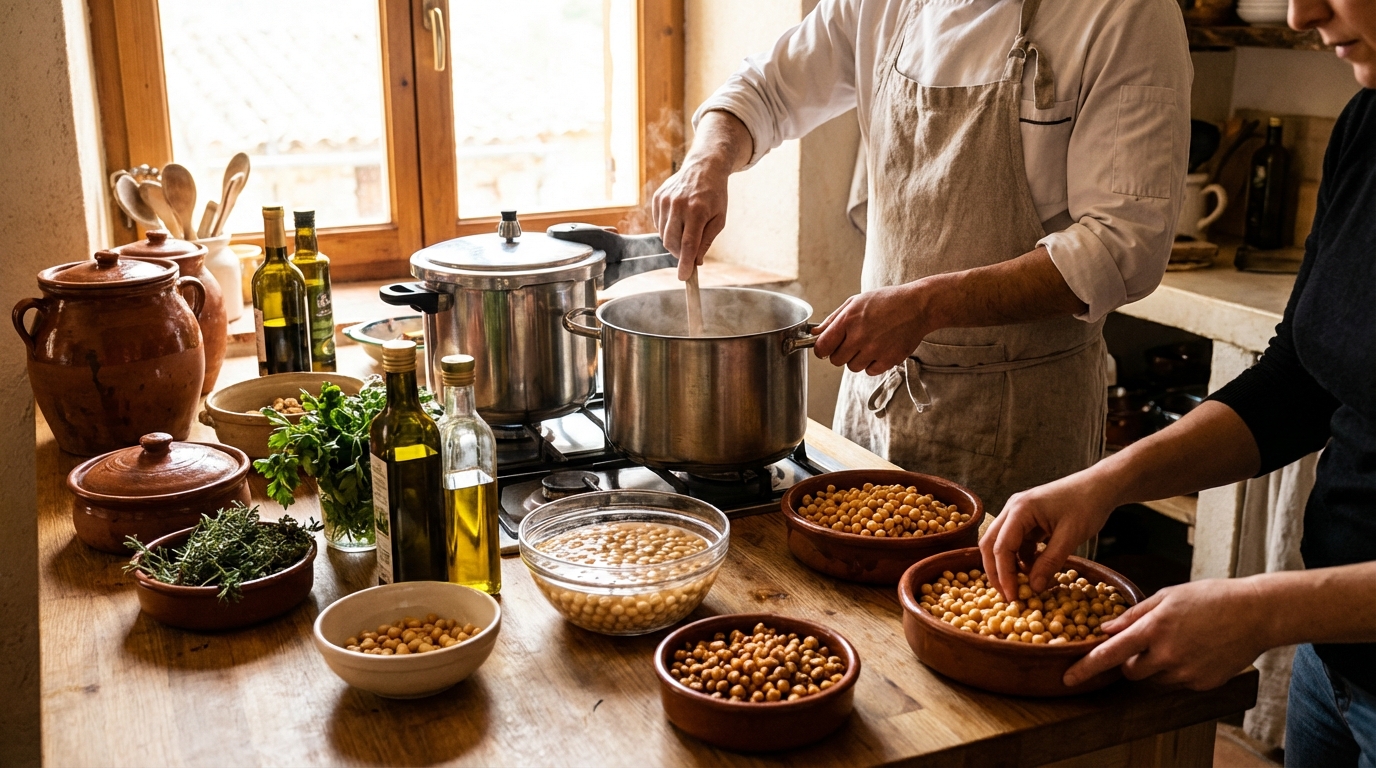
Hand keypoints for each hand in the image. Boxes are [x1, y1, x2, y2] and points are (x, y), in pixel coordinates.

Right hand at [653, 158, 729, 280]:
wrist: (703, 168)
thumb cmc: (714, 196)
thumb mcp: (719, 219)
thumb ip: (707, 241)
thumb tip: (696, 262)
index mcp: (698, 210)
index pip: (689, 243)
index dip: (685, 262)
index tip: (683, 277)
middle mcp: (679, 205)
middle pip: (672, 242)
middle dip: (679, 253)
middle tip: (688, 254)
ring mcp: (666, 200)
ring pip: (663, 235)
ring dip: (673, 241)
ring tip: (686, 230)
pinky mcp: (657, 198)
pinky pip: (658, 224)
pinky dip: (667, 228)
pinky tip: (678, 219)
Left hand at [812, 283, 936, 373]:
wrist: (917, 306)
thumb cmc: (886, 302)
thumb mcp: (855, 302)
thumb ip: (832, 319)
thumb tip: (815, 333)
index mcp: (848, 320)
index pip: (822, 347)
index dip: (822, 349)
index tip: (827, 348)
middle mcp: (859, 337)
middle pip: (836, 360)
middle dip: (841, 353)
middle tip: (853, 342)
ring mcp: (874, 350)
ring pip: (853, 367)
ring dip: (858, 359)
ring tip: (870, 343)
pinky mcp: (888, 360)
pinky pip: (870, 371)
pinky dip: (873, 364)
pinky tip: (880, 349)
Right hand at [980, 469, 1118, 601]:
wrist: (1100, 485)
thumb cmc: (1087, 505)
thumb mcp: (1071, 536)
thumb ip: (1050, 562)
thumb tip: (1033, 588)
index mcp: (1020, 509)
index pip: (1001, 547)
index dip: (1004, 575)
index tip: (1012, 597)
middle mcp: (1012, 509)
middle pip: (991, 544)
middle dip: (997, 572)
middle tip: (1009, 596)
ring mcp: (1018, 513)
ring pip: (1001, 544)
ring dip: (1009, 566)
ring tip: (1024, 586)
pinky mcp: (1027, 519)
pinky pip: (1016, 542)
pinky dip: (1022, 559)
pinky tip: (1035, 570)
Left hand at [1063, 578, 1272, 689]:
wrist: (1255, 613)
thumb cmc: (1209, 598)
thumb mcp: (1167, 596)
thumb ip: (1133, 615)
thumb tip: (1105, 629)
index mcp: (1154, 628)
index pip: (1110, 654)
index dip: (1086, 667)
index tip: (1068, 677)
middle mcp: (1167, 655)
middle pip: (1130, 672)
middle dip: (1129, 661)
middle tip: (1146, 642)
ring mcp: (1186, 672)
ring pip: (1154, 678)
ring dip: (1155, 665)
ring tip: (1179, 641)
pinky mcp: (1202, 684)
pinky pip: (1177, 682)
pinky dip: (1178, 670)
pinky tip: (1196, 650)